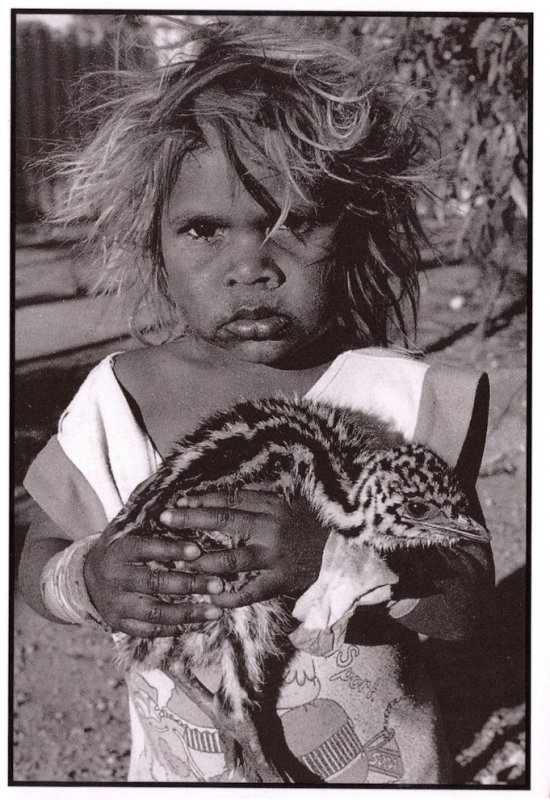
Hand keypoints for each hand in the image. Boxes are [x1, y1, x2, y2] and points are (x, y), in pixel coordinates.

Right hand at [83, 518, 223, 637]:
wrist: (84, 579)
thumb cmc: (119, 548)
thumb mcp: (125, 529)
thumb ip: (148, 519)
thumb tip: (183, 502)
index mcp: (117, 550)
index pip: (145, 548)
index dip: (171, 549)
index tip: (197, 550)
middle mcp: (115, 578)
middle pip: (154, 582)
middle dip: (189, 583)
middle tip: (218, 583)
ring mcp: (116, 604)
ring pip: (154, 612)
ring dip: (188, 613)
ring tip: (216, 611)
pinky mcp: (120, 624)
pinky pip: (149, 630)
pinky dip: (175, 629)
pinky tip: (199, 624)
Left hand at [158, 489, 330, 608]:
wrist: (341, 551)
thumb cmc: (307, 526)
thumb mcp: (285, 505)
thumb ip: (255, 503)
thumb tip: (214, 501)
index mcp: (272, 505)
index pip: (230, 499)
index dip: (202, 499)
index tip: (179, 501)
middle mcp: (271, 527)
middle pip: (224, 522)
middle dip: (192, 520)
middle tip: (166, 519)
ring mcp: (275, 555)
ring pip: (231, 559)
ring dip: (203, 562)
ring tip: (181, 563)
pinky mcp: (281, 580)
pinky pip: (251, 591)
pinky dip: (230, 596)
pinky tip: (212, 599)